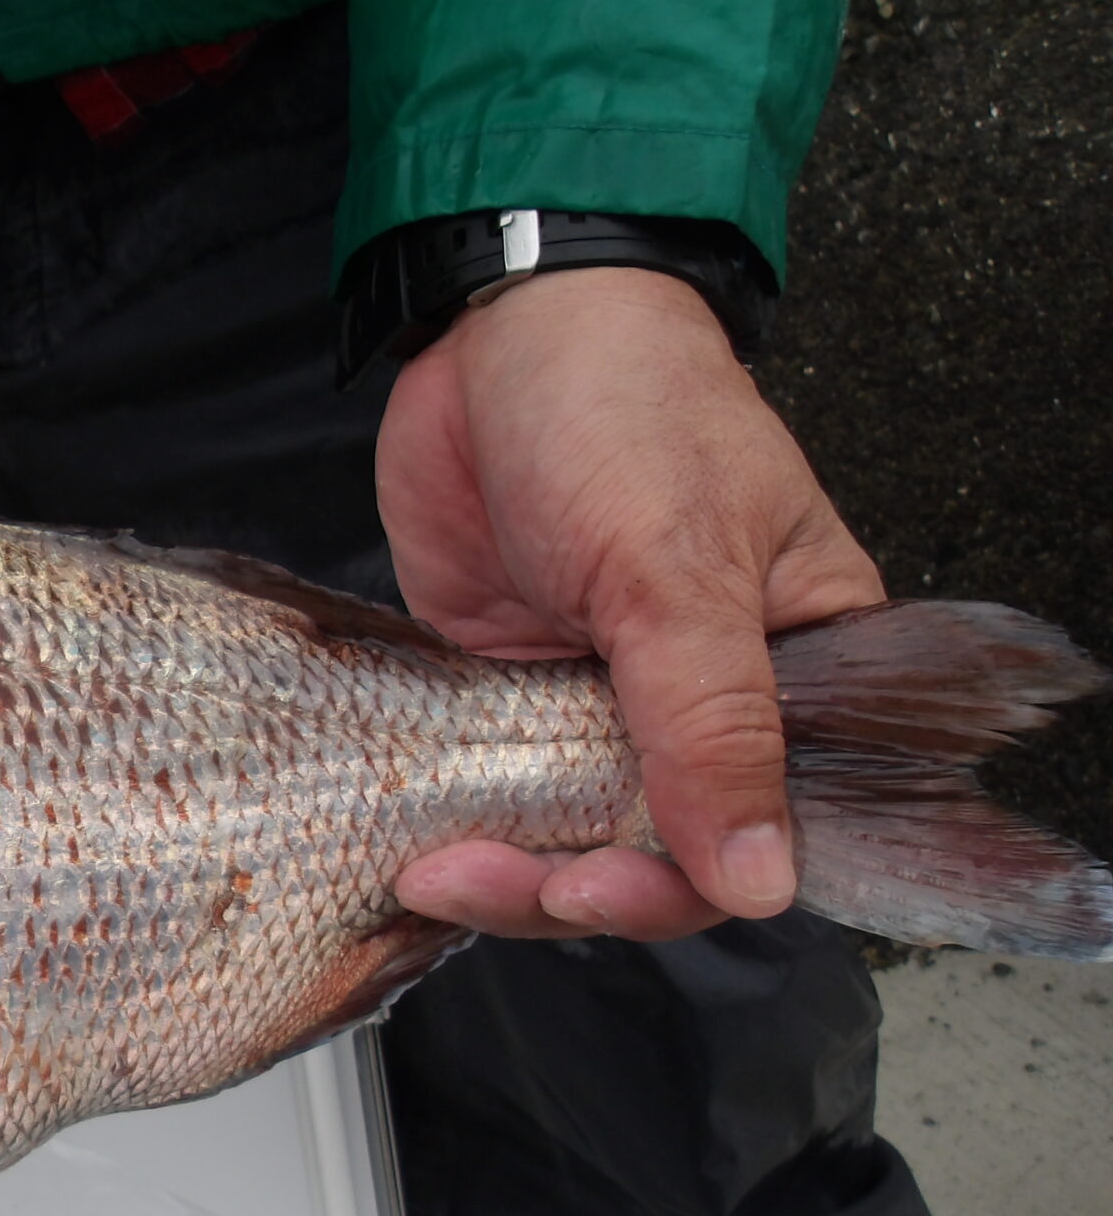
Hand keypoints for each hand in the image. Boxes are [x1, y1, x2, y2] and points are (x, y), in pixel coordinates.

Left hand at [376, 267, 885, 941]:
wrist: (499, 326)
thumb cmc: (624, 405)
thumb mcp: (674, 567)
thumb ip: (712, 725)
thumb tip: (759, 877)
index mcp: (800, 672)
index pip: (773, 826)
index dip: (693, 881)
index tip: (606, 889)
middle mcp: (704, 702)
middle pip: (658, 853)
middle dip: (577, 889)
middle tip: (502, 881)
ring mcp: (596, 700)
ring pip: (563, 839)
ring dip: (505, 875)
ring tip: (437, 871)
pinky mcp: (506, 690)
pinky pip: (490, 796)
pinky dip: (456, 833)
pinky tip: (414, 854)